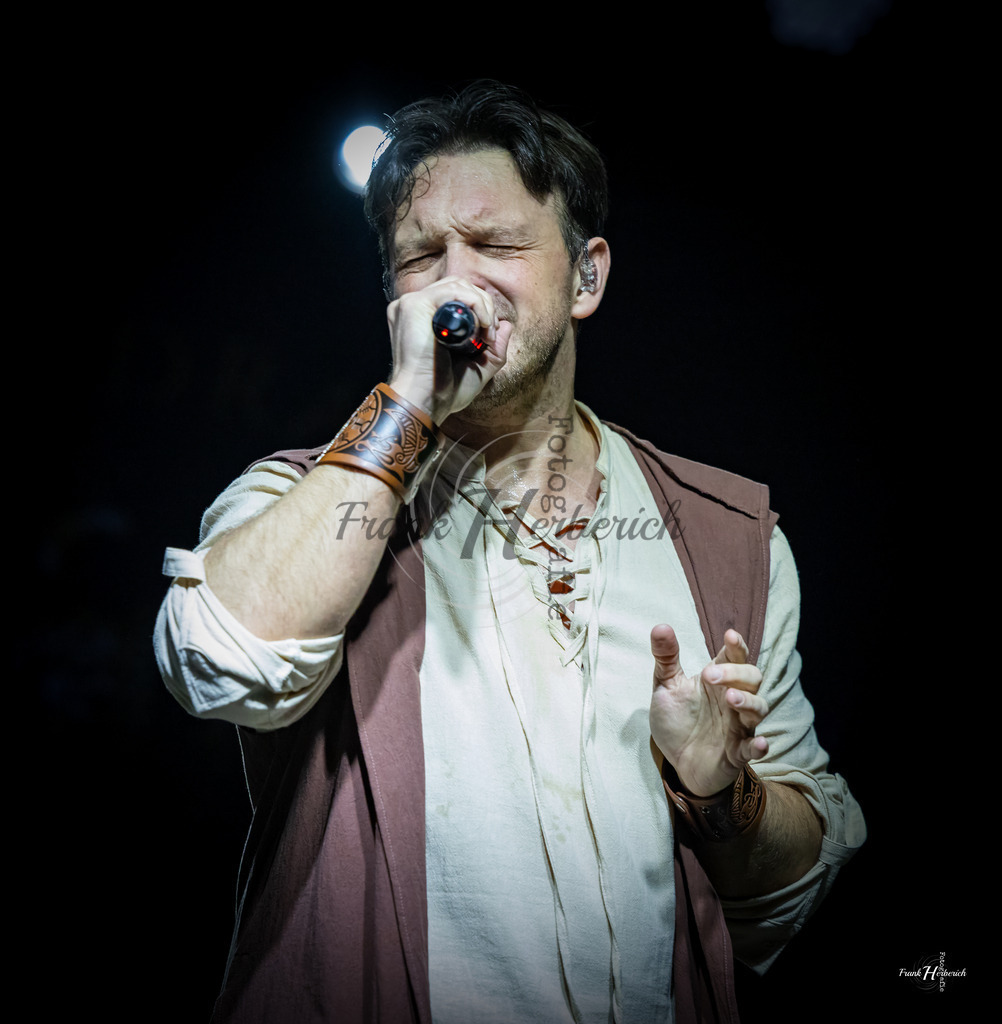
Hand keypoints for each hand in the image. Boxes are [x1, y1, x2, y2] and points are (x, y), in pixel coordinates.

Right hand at [386, 276, 512, 423]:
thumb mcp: (479, 368)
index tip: (490, 335)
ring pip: (458, 285)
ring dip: (482, 304)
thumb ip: (494, 348)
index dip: (481, 309)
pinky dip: (474, 303)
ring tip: (487, 329)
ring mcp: (412, 305)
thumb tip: (506, 326)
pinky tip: (482, 323)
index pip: (458, 296)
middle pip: (459, 285)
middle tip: (491, 332)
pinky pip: (451, 290)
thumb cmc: (446, 391)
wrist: (427, 403)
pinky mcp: (413, 305)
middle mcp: (416, 308)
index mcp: (425, 319)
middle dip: (484, 305)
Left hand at [649, 624, 768, 796]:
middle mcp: (733, 700)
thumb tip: (660, 626)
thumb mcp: (666, 687)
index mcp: (718, 681)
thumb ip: (666, 658)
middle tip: (709, 675)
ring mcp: (738, 726)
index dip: (737, 646)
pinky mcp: (737, 753)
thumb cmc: (678, 720)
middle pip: (751, 678)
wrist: (676, 761)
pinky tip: (759, 743)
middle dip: (735, 673)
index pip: (735, 658)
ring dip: (748, 702)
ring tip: (730, 698)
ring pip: (759, 708)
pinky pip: (753, 749)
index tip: (730, 635)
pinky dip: (758, 746)